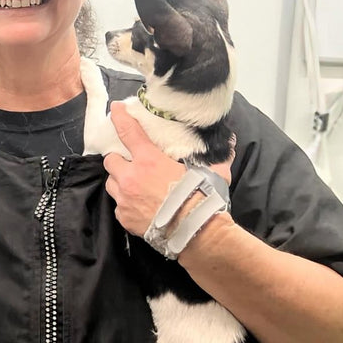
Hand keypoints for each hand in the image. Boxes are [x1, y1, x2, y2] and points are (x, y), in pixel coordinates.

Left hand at [102, 103, 233, 237]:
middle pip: (111, 160)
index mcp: (149, 161)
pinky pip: (118, 206)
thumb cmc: (202, 200)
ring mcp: (124, 198)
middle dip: (119, 160)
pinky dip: (125, 203)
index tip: (115, 109)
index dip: (120, 118)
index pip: (128, 132)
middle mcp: (131, 177)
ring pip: (111, 183)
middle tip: (131, 164)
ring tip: (134, 186)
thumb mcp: (212, 175)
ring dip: (119, 181)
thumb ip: (217, 158)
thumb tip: (231, 144)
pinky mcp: (123, 217)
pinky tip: (139, 206)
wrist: (195, 232)